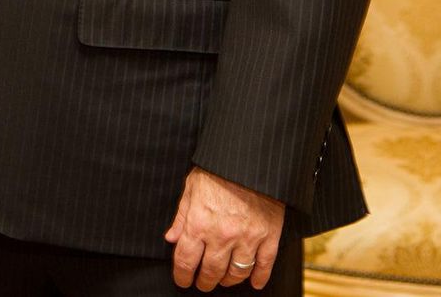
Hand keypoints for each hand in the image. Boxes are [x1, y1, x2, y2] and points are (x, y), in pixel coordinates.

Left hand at [164, 167, 284, 289]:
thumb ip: (181, 215)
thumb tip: (171, 238)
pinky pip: (264, 266)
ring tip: (223, 279)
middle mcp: (221, 235)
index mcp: (199, 222)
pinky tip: (254, 282)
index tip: (182, 280)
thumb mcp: (192, 186)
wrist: (250, 157)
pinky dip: (259, 278)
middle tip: (202, 283)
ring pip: (237, 273)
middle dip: (204, 282)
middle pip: (211, 272)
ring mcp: (247, 237)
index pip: (186, 260)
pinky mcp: (268, 236)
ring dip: (228, 280)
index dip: (182, 275)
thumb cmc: (217, 168)